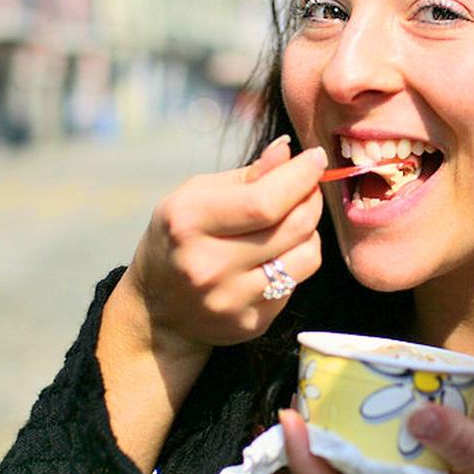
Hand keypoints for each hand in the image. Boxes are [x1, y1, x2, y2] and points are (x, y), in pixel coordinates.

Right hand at [114, 135, 327, 359]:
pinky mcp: (249, 323)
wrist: (157, 309)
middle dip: (311, 199)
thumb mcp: (197, 196)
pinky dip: (295, 262)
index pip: (264, 201)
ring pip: (307, 256)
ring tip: (291, 223)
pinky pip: (296, 284)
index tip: (316, 158)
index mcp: (188, 222)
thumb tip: (288, 150)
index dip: (301, 177)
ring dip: (309, 232)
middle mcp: (207, 265)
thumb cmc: (181, 237)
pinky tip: (274, 256)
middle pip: (293, 226)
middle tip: (309, 187)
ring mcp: (229, 299)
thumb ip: (247, 175)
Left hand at [280, 406, 473, 473]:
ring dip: (342, 437)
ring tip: (336, 389)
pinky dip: (378, 433)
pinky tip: (390, 401)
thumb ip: (469, 447)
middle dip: (314, 444)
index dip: (306, 462)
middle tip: (307, 391)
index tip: (290, 418)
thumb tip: (416, 413)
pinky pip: (395, 460)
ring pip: (365, 471)